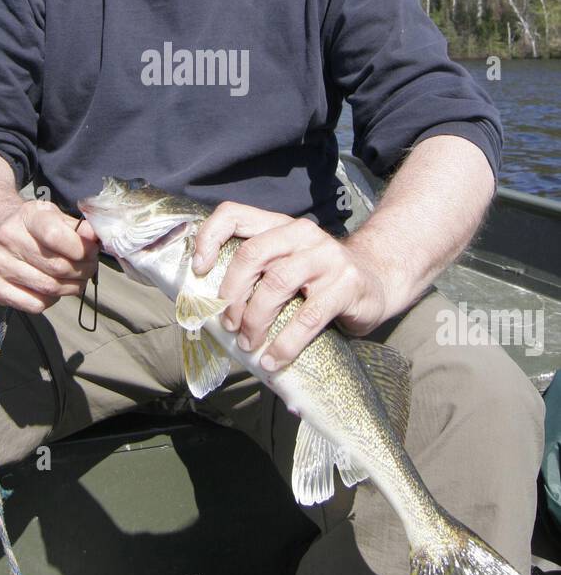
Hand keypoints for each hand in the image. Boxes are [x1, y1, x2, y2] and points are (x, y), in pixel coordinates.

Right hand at [0, 200, 99, 313]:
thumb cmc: (35, 228)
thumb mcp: (56, 217)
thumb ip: (77, 227)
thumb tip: (94, 236)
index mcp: (26, 215)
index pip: (55, 235)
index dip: (81, 248)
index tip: (92, 252)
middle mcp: (7, 238)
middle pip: (56, 266)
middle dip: (83, 271)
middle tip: (89, 268)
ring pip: (48, 288)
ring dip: (71, 288)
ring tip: (76, 279)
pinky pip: (34, 304)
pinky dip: (51, 301)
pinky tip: (53, 290)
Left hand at [192, 202, 386, 371]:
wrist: (377, 281)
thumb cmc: (319, 280)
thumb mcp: (287, 265)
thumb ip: (257, 273)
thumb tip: (211, 309)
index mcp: (280, 226)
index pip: (234, 215)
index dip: (209, 238)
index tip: (198, 270)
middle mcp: (302, 234)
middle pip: (252, 254)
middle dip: (232, 293)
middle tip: (227, 323)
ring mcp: (327, 257)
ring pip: (277, 283)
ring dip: (255, 320)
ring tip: (248, 344)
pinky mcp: (346, 285)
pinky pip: (308, 317)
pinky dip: (285, 343)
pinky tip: (274, 359)